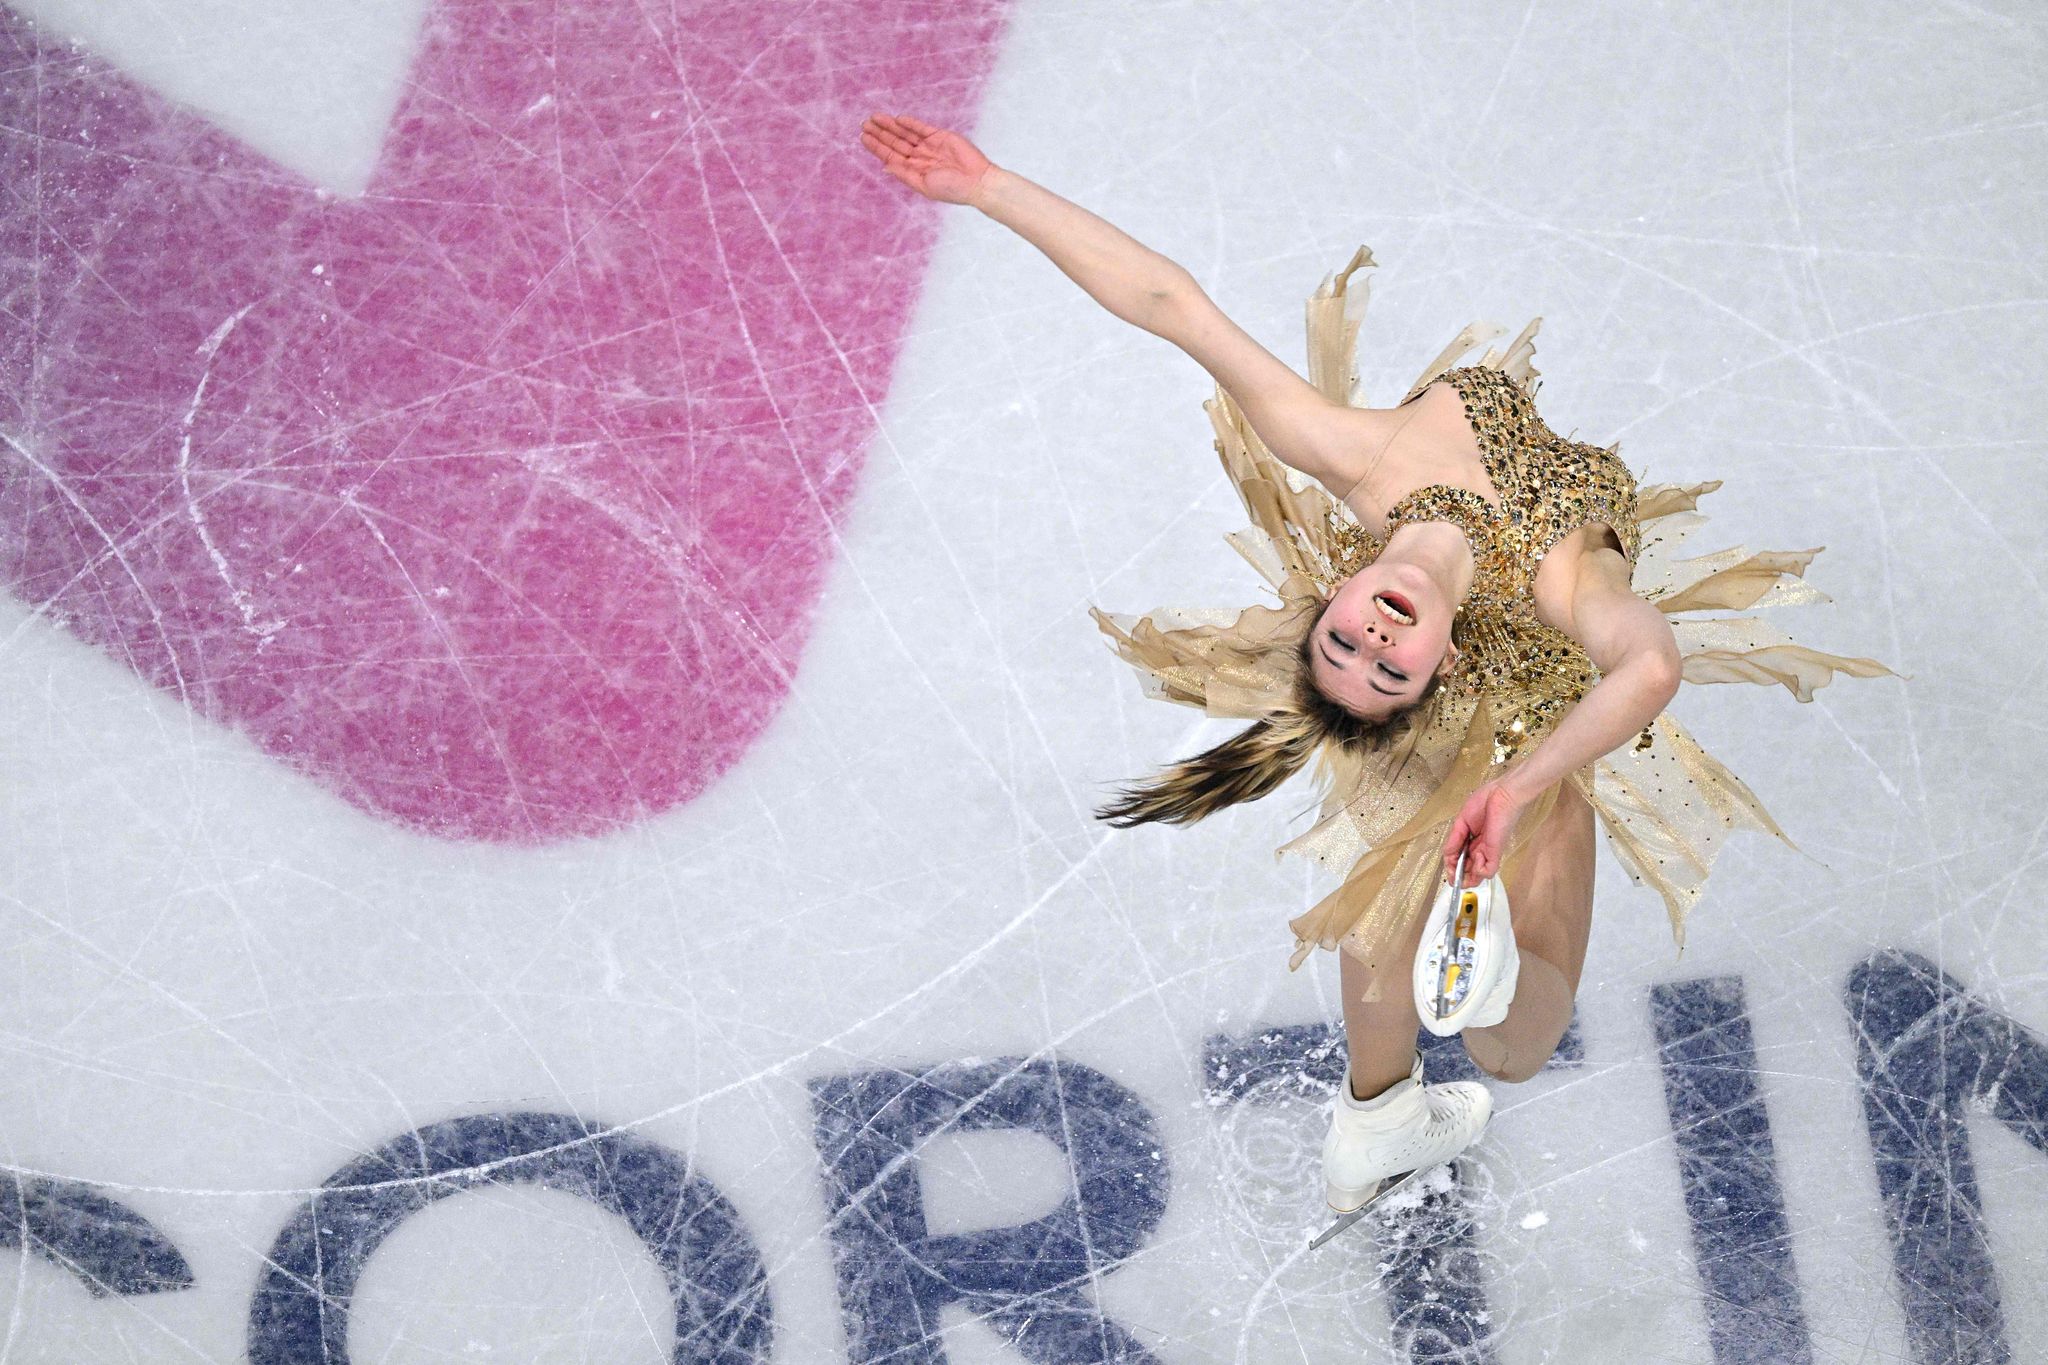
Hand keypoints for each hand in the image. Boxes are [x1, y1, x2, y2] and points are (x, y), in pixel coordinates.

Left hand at [860, 112, 992, 205]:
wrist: (977, 182)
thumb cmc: (952, 189)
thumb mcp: (924, 186)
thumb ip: (904, 175)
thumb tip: (885, 167)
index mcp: (914, 171)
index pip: (891, 156)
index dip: (877, 147)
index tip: (864, 138)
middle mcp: (920, 157)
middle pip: (895, 142)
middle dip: (880, 134)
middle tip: (864, 124)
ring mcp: (930, 146)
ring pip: (905, 133)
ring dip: (890, 126)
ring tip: (874, 118)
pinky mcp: (941, 136)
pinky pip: (921, 128)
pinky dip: (910, 123)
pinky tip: (897, 119)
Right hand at [1441, 779, 1531, 888]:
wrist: (1501, 795)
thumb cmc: (1484, 802)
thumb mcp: (1461, 822)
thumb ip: (1454, 840)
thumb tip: (1447, 855)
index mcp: (1472, 841)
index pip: (1461, 860)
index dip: (1453, 867)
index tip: (1448, 871)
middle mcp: (1480, 848)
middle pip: (1469, 871)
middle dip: (1459, 877)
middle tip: (1453, 880)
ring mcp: (1488, 852)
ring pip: (1478, 876)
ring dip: (1467, 878)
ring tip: (1460, 873)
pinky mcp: (1496, 852)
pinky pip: (1487, 871)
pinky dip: (1478, 869)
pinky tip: (1475, 856)